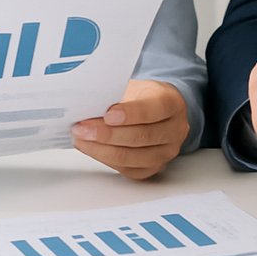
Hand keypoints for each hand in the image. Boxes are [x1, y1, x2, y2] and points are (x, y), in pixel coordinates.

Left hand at [72, 79, 189, 179]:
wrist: (156, 111)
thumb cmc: (143, 97)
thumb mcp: (134, 87)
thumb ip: (117, 97)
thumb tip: (88, 107)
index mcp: (172, 103)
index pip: (153, 110)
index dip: (130, 114)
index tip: (107, 115)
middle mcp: (175, 130)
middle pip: (141, 136)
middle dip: (107, 134)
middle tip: (82, 128)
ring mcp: (166, 152)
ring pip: (132, 156)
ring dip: (101, 149)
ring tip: (81, 139)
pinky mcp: (153, 168)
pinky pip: (127, 168)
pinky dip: (104, 159)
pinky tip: (90, 148)